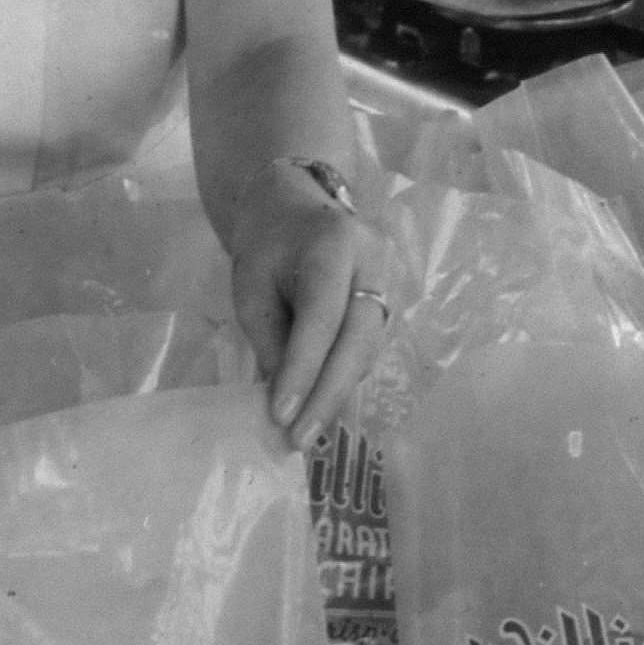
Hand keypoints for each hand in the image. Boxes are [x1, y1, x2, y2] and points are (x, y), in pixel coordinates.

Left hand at [224, 155, 393, 447]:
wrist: (294, 205)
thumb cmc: (266, 244)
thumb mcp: (251, 286)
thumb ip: (269, 340)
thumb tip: (282, 403)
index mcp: (334, 245)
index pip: (321, 319)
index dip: (303, 372)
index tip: (281, 417)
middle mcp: (375, 259)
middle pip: (357, 340)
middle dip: (327, 395)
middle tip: (300, 439)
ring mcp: (391, 276)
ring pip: (367, 348)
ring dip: (336, 392)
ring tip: (306, 430)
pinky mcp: (393, 295)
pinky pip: (369, 345)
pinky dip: (345, 376)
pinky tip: (322, 403)